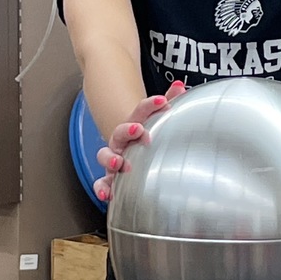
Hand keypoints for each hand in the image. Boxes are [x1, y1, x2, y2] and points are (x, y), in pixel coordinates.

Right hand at [93, 80, 186, 201]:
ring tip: (120, 163)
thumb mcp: (157, 119)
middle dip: (127, 130)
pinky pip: (101, 183)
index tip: (162, 101)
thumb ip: (169, 101)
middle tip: (139, 129)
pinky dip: (101, 188)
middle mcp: (121, 142)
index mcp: (134, 125)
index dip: (149, 105)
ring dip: (111, 158)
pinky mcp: (110, 178)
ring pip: (105, 156)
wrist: (131, 154)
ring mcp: (114, 159)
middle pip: (119, 132)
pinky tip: (106, 194)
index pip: (140, 112)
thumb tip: (179, 85)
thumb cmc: (145, 137)